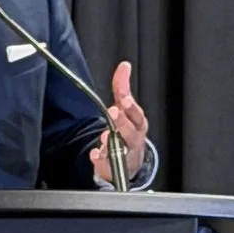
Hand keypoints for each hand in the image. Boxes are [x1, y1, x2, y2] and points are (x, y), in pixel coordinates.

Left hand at [91, 60, 148, 185]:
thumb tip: (124, 66)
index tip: (125, 100)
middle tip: (114, 113)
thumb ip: (123, 88)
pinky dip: (101, 160)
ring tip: (105, 136)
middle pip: (131, 132)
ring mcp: (125, 154)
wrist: (130, 161)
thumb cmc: (128, 131)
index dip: (131, 107)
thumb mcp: (127, 109)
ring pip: (121, 149)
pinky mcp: (113, 166)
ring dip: (112, 142)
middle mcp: (133, 139)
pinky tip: (95, 154)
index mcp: (138, 124)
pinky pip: (108, 165)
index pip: (137, 115)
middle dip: (123, 122)